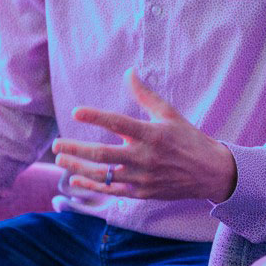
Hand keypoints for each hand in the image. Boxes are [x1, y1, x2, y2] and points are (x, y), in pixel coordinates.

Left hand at [52, 69, 237, 201]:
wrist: (209, 172)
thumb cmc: (187, 138)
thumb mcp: (168, 113)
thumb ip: (145, 95)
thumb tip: (129, 72)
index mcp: (151, 134)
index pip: (118, 123)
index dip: (96, 117)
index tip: (76, 111)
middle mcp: (145, 157)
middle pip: (102, 154)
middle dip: (75, 150)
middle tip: (56, 145)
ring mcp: (142, 178)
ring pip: (103, 175)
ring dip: (78, 169)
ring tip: (60, 160)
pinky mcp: (142, 193)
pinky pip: (112, 191)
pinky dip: (92, 187)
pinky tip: (75, 181)